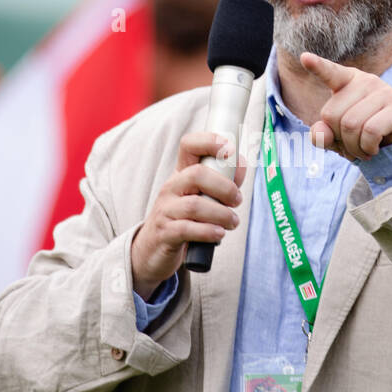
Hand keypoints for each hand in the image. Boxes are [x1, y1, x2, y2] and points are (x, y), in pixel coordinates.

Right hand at [129, 131, 246, 298]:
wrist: (150, 251)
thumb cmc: (182, 221)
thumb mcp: (199, 198)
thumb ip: (222, 182)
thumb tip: (241, 163)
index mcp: (181, 175)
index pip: (189, 145)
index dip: (209, 141)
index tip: (230, 148)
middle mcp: (171, 188)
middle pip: (197, 174)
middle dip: (224, 187)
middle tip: (237, 201)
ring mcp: (165, 210)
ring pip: (194, 205)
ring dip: (221, 214)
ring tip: (232, 222)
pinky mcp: (164, 233)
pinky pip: (186, 229)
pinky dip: (208, 232)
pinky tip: (219, 234)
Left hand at [299, 52, 391, 161]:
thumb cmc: (361, 132)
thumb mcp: (336, 136)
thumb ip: (322, 135)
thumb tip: (320, 133)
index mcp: (346, 81)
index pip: (330, 72)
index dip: (318, 66)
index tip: (305, 58)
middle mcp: (365, 81)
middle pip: (333, 116)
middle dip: (338, 139)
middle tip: (351, 145)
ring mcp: (384, 91)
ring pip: (352, 125)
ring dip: (354, 148)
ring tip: (362, 150)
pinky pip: (371, 131)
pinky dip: (367, 147)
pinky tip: (372, 148)